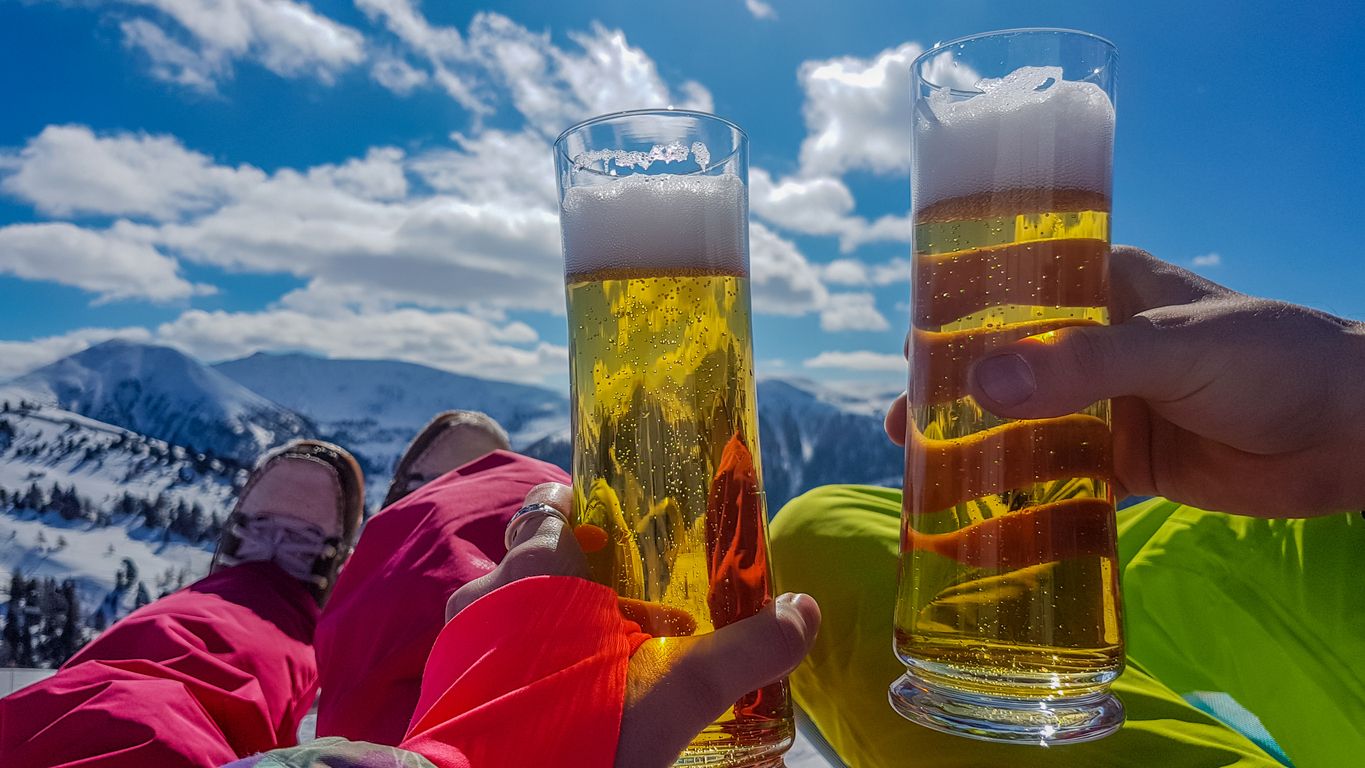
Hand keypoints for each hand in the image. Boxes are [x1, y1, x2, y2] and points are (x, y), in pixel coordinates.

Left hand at [447, 483, 820, 767]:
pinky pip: (487, 661)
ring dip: (547, 624)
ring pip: (505, 614)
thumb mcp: (675, 693)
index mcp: (533, 572)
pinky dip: (522, 667)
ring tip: (604, 657)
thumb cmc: (578, 729)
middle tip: (629, 601)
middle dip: (576, 575)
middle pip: (531, 562)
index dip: (581, 507)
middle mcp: (483, 597)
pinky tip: (565, 698)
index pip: (548, 507)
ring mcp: (456, 650)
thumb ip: (742, 651)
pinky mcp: (447, 697)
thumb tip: (804, 612)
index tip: (615, 524)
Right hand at [886, 246, 1364, 517]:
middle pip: (1006, 362)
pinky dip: (1024, 494)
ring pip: (1026, 422)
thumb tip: (977, 386)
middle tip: (904, 425)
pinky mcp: (1128, 461)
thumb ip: (1082, 365)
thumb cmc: (1272, 361)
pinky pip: (1061, 476)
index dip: (954, 316)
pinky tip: (981, 513)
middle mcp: (1098, 341)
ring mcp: (1111, 404)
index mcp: (1106, 286)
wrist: (1356, 436)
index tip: (906, 350)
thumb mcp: (1173, 348)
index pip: (1013, 288)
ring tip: (924, 471)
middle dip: (952, 392)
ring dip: (979, 445)